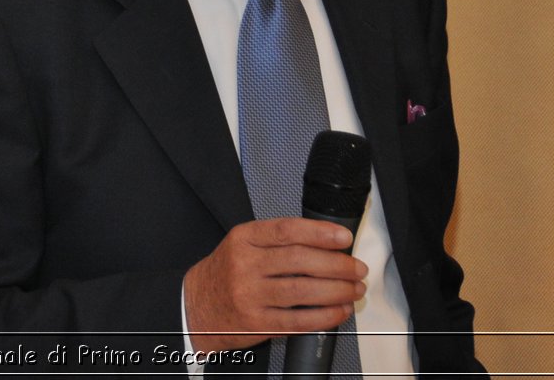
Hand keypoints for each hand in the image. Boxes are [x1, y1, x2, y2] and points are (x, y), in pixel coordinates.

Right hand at [183, 218, 366, 351]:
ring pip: (303, 290)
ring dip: (337, 290)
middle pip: (299, 260)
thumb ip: (277, 242)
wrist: (196, 306)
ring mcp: (249, 295)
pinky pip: (299, 319)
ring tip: (354, 288)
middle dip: (337, 264)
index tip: (344, 238)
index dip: (320, 233)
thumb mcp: (243, 245)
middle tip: (357, 268)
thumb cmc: (226, 273)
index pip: (287, 230)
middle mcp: (245, 264)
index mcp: (243, 239)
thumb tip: (326, 244)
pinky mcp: (257, 323)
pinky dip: (325, 316)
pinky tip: (339, 310)